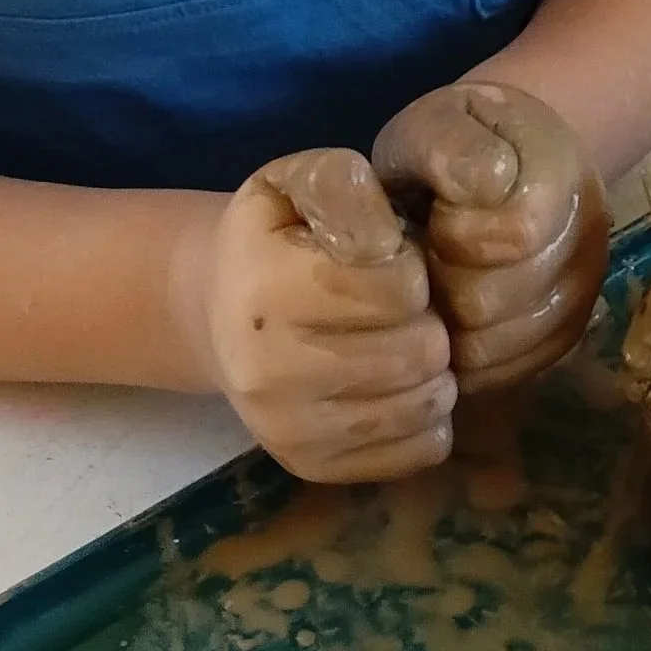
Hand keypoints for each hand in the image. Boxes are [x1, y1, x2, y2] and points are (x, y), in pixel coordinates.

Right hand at [196, 148, 453, 481]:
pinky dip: (428, 417)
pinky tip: (400, 383)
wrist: (218, 310)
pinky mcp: (311, 467)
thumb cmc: (274, 236)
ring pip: (425, 406)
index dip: (413, 266)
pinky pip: (421, 451)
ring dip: (433, 368)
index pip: (400, 288)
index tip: (391, 260)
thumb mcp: (295, 183)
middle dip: (428, 318)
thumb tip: (384, 241)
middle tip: (402, 305)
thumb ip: (342, 187)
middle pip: (418, 351)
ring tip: (402, 339)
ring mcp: (287, 431)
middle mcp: (268, 373)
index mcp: (266, 290)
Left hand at [372, 81, 608, 396]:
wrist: (498, 164)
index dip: (454, 234)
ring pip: (498, 348)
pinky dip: (467, 358)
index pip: (513, 234)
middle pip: (496, 301)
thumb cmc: (453, 146)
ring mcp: (584, 291)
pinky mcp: (567, 337)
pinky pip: (507, 375)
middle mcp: (589, 235)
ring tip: (440, 283)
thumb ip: (449, 145)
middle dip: (443, 282)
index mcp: (562, 169)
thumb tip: (480, 187)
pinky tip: (453, 321)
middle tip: (430, 253)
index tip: (435, 211)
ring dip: (450, 326)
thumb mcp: (436, 123)